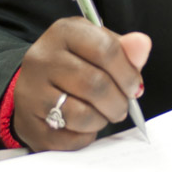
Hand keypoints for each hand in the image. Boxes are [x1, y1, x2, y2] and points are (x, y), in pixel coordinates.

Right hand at [12, 18, 151, 151]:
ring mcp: (30, 92)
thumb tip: (142, 45)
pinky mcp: (28, 124)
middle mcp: (42, 58)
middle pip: (95, 84)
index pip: (106, 49)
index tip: (134, 86)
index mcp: (63, 32)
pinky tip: (83, 125)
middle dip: (118, 101)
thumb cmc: (75, 63)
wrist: (34, 85)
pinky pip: (69, 139)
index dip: (128, 73)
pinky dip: (85, 136)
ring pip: (82, 114)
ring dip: (102, 119)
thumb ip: (125, 49)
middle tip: (121, 105)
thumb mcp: (99, 45)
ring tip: (103, 114)